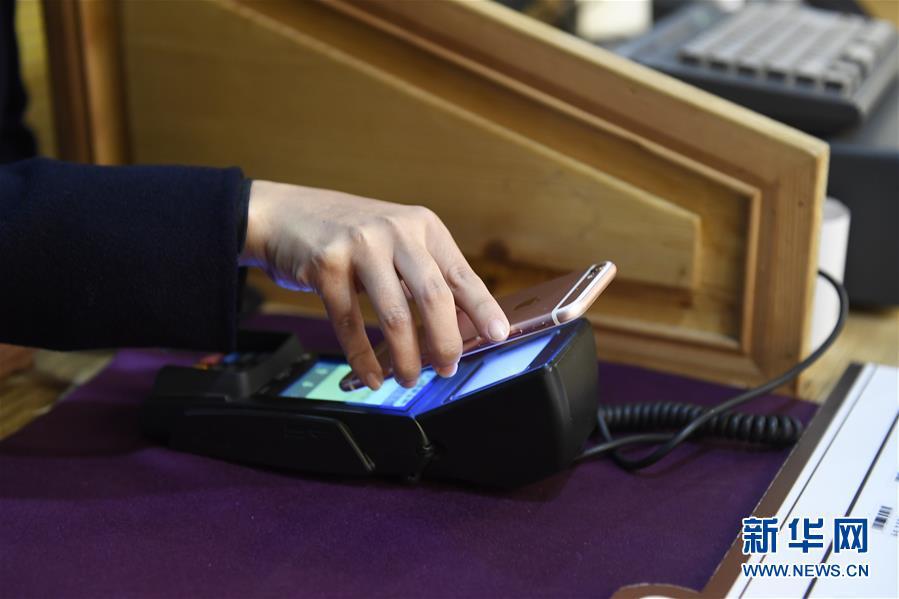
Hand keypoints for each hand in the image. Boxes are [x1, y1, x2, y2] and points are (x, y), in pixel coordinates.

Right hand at [239, 180, 509, 388]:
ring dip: (406, 357)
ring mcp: (360, 246)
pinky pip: (351, 324)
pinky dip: (364, 358)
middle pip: (432, 297)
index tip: (499, 334)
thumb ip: (426, 274)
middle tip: (446, 368)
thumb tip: (460, 327)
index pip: (461, 273)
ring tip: (409, 378)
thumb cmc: (349, 236)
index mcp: (422, 226)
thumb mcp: (396, 241)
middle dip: (444, 342)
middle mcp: (396, 231)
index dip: (483, 308)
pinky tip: (373, 376)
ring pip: (395, 316)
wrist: (286, 215)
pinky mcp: (327, 264)